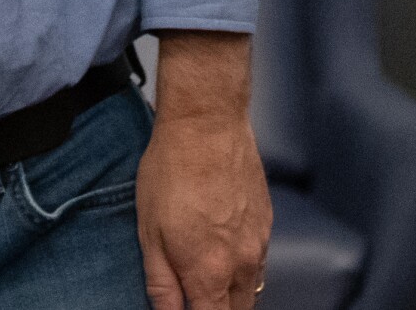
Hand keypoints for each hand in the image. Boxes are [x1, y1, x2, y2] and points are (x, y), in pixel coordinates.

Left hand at [138, 31, 271, 309]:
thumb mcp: (148, 231)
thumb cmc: (171, 171)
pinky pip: (259, 263)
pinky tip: (221, 253)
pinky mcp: (267, 224)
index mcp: (210, 273)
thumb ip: (161, 282)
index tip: (186, 308)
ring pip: (251, 290)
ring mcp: (260, 245)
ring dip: (231, 296)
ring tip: (205, 282)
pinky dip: (243, 270)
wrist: (207, 124)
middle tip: (193, 296)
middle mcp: (243, 265)